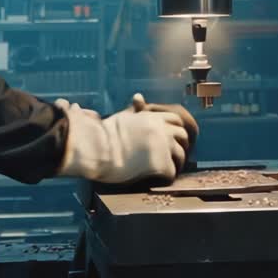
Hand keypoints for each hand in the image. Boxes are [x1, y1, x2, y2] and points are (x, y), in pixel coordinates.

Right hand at [56, 99, 190, 183]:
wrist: (94, 149)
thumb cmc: (101, 135)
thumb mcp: (122, 118)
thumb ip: (135, 112)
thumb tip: (138, 97)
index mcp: (152, 117)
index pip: (175, 120)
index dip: (174, 131)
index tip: (169, 141)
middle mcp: (161, 128)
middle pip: (183, 136)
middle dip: (179, 146)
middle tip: (171, 158)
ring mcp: (163, 145)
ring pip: (180, 155)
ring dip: (174, 163)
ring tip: (165, 172)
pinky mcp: (161, 163)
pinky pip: (172, 172)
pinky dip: (165, 178)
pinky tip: (157, 180)